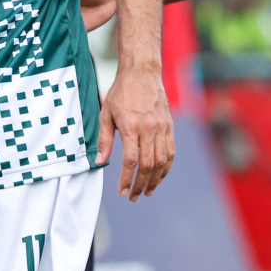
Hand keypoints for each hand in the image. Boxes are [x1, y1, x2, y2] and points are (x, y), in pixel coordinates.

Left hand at [96, 65, 174, 199]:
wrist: (142, 73)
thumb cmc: (121, 93)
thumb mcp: (106, 114)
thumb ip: (104, 139)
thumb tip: (100, 162)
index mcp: (131, 126)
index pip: (131, 160)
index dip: (127, 179)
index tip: (122, 191)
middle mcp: (149, 128)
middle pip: (148, 165)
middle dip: (141, 185)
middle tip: (134, 197)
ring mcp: (162, 128)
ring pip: (162, 162)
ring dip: (155, 180)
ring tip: (147, 191)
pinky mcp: (170, 126)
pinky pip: (170, 152)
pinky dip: (166, 168)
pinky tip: (159, 176)